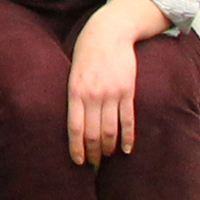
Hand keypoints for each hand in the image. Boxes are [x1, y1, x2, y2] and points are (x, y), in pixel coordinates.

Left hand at [68, 16, 140, 163]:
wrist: (108, 34)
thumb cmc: (85, 54)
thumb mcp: (71, 73)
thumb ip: (73, 96)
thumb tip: (73, 120)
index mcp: (74, 92)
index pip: (74, 128)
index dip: (76, 147)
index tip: (78, 162)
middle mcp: (92, 96)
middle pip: (93, 133)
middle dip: (92, 152)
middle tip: (92, 165)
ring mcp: (111, 94)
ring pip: (110, 130)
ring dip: (108, 148)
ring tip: (106, 159)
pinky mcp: (128, 91)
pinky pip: (128, 119)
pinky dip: (128, 137)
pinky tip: (126, 149)